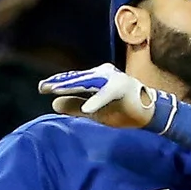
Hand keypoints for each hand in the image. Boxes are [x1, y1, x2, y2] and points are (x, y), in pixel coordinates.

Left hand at [42, 63, 164, 127]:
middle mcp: (102, 75)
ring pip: (89, 83)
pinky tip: (86, 109)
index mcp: (96, 79)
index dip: (58, 84)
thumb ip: (75, 107)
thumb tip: (54, 104)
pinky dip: (96, 101)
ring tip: (56, 91)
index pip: (74, 81)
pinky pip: (106, 94)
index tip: (42, 88)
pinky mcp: (122, 87)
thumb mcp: (94, 112)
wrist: (148, 114)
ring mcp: (112, 79)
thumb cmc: (122, 111)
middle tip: (44, 87)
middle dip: (61, 83)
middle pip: (78, 79)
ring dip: (72, 87)